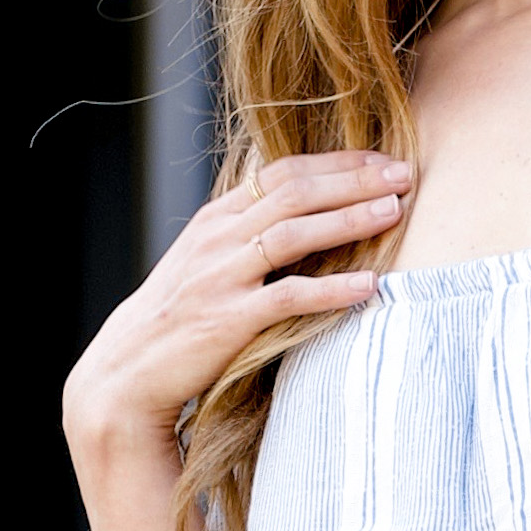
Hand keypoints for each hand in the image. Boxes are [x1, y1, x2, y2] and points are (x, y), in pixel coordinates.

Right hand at [63, 150, 413, 461]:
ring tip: (394, 212)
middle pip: (295, 193)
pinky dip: (331, 290)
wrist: (126, 371)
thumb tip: (305, 220)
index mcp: (216, 218)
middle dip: (354, 179)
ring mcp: (222, 277)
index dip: (337, 162)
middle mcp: (218, 238)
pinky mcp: (228, 320)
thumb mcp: (206, 263)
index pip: (283, 172)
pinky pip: (288, 297)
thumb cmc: (177, 319)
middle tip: (404, 175)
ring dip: (348, 220)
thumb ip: (247, 237)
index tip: (382, 160)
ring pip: (294, 234)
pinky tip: (369, 286)